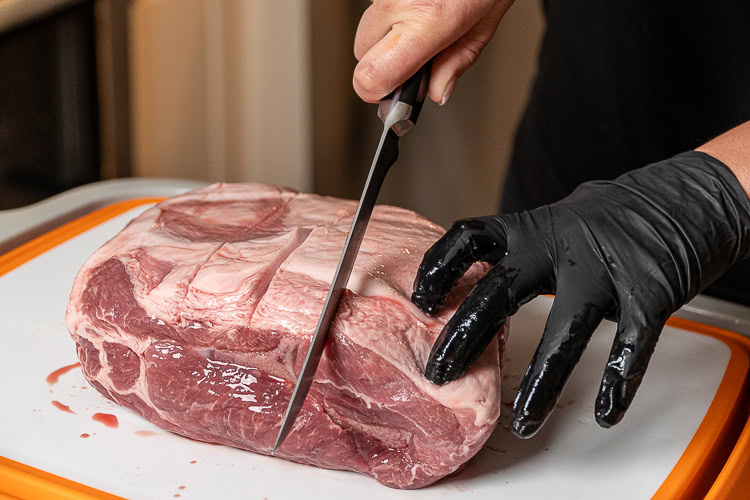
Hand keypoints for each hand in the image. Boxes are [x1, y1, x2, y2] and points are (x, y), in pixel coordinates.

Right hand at [353, 0, 513, 103]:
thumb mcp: (483, 26)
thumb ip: (456, 64)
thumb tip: (436, 92)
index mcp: (427, 22)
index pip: (371, 75)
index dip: (375, 92)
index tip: (389, 95)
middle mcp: (399, 2)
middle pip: (361, 54)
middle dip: (382, 61)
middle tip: (411, 57)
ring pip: (366, 27)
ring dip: (386, 33)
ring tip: (420, 20)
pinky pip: (375, 4)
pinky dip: (391, 10)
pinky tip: (417, 3)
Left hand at [411, 151, 749, 437]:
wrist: (685, 197)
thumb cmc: (613, 215)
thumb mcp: (555, 220)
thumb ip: (519, 249)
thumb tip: (473, 278)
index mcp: (534, 228)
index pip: (470, 239)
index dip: (439, 268)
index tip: (419, 298)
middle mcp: (563, 247)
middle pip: (501, 291)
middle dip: (466, 336)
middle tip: (440, 372)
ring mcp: (607, 271)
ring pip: (565, 331)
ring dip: (539, 380)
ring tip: (522, 418)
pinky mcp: (651, 293)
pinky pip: (631, 346)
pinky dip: (618, 382)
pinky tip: (605, 410)